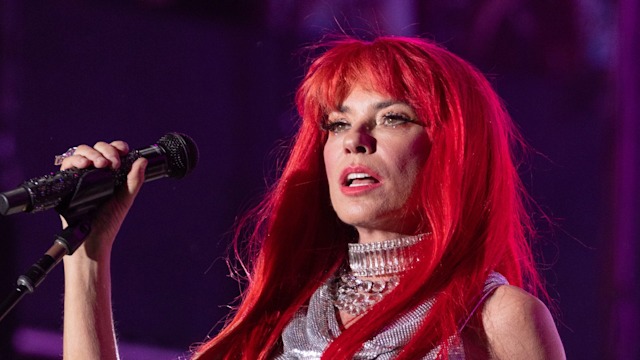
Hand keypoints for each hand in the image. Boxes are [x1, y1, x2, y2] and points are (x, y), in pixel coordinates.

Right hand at [59, 140, 146, 259]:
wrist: (93, 237)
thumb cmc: (109, 220)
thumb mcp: (126, 198)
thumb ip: (135, 180)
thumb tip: (142, 160)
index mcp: (110, 173)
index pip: (112, 151)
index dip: (117, 147)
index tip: (124, 152)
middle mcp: (95, 171)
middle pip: (97, 148)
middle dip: (106, 150)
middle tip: (112, 163)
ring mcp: (81, 175)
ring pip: (82, 152)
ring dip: (92, 153)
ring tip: (100, 164)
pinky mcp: (68, 181)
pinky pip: (68, 163)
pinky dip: (76, 160)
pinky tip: (85, 165)